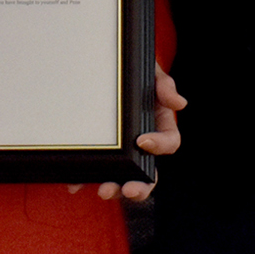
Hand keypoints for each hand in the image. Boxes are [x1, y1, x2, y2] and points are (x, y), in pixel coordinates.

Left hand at [88, 66, 186, 201]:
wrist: (102, 62)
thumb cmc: (131, 69)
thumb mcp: (149, 71)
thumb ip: (164, 84)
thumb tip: (180, 103)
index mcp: (159, 124)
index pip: (169, 142)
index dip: (159, 145)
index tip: (142, 142)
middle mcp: (142, 143)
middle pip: (148, 173)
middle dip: (140, 186)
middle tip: (129, 190)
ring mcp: (121, 150)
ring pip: (123, 177)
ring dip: (114, 187)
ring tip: (103, 191)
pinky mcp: (100, 151)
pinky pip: (95, 169)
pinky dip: (85, 178)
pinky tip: (75, 184)